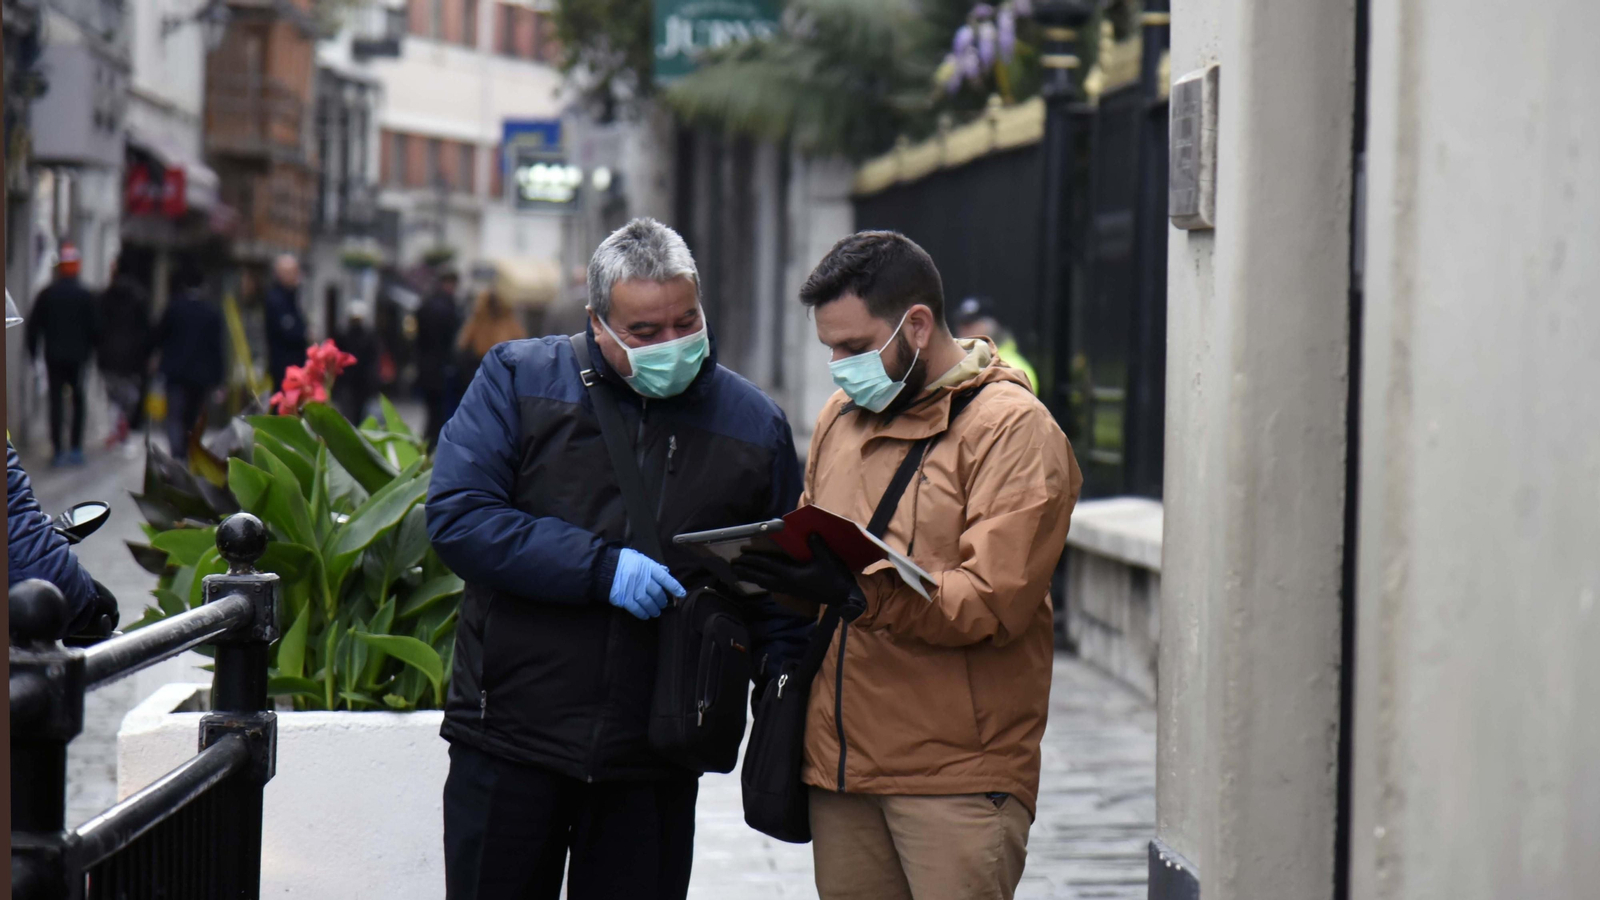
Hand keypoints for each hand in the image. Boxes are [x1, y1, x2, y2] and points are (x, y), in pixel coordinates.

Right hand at [609, 548, 685, 619]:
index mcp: (647, 566)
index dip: (674, 587)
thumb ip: (652, 566)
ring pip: (648, 602)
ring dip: (654, 609)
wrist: (603, 566)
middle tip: (663, 604)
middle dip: (662, 600)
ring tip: (656, 612)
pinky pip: (636, 609)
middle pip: (657, 593)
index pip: (665, 578)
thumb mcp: (639, 558)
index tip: (682, 594)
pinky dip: (642, 613)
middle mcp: (641, 578)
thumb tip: (666, 571)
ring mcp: (632, 589)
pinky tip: (646, 615)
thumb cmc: (623, 561)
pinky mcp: (623, 598)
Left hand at [732, 534, 863, 614]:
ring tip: (741, 574)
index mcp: (792, 575)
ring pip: (767, 583)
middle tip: (733, 567)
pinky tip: (763, 581)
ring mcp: (791, 589)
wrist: (843, 597)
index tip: (740, 556)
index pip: (768, 565)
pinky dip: (764, 582)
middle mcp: (788, 583)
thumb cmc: (835, 578)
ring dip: (753, 578)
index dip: (753, 560)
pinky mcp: (795, 591)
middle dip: (747, 571)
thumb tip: (810, 533)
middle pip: (762, 577)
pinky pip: (774, 586)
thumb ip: (818, 546)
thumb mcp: (828, 560)